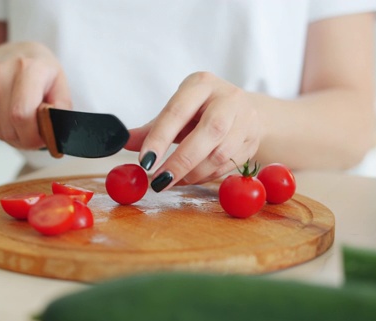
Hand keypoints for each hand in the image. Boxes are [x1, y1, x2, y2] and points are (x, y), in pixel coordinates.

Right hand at [0, 41, 71, 148]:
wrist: (11, 54)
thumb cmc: (40, 73)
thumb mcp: (60, 85)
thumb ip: (61, 108)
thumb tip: (53, 131)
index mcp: (30, 67)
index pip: (22, 115)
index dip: (32, 136)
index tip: (42, 139)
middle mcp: (3, 70)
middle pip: (9, 127)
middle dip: (24, 140)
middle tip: (34, 137)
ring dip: (13, 136)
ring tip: (23, 126)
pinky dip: (1, 128)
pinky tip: (9, 116)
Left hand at [125, 71, 262, 191]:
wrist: (245, 110)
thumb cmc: (202, 110)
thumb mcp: (177, 110)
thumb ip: (152, 129)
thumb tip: (123, 142)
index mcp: (202, 84)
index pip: (178, 111)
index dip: (160, 138)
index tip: (144, 161)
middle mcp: (228, 98)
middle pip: (209, 132)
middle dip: (180, 161)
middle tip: (159, 181)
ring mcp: (246, 120)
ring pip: (221, 154)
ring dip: (193, 173)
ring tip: (171, 181)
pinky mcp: (252, 142)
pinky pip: (227, 166)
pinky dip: (204, 177)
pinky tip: (189, 179)